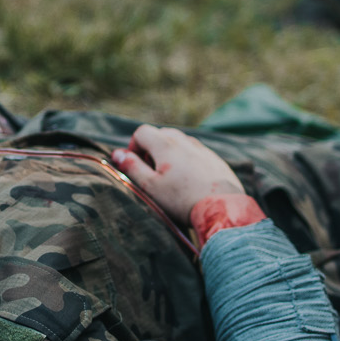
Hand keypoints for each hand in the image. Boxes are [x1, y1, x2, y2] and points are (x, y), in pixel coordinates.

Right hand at [111, 125, 244, 227]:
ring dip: (170, 153)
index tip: (135, 165)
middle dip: (152, 148)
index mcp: (166, 145)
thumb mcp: (150, 186)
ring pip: (180, 142)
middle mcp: (185, 142)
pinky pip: (197, 152)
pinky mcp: (216, 160)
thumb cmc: (182, 199)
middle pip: (162, 133)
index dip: (134, 146)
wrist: (222, 208)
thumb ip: (132, 167)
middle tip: (152, 171)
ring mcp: (202, 149)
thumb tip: (117, 153)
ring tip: (171, 177)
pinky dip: (188, 160)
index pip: (142, 132)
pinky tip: (190, 181)